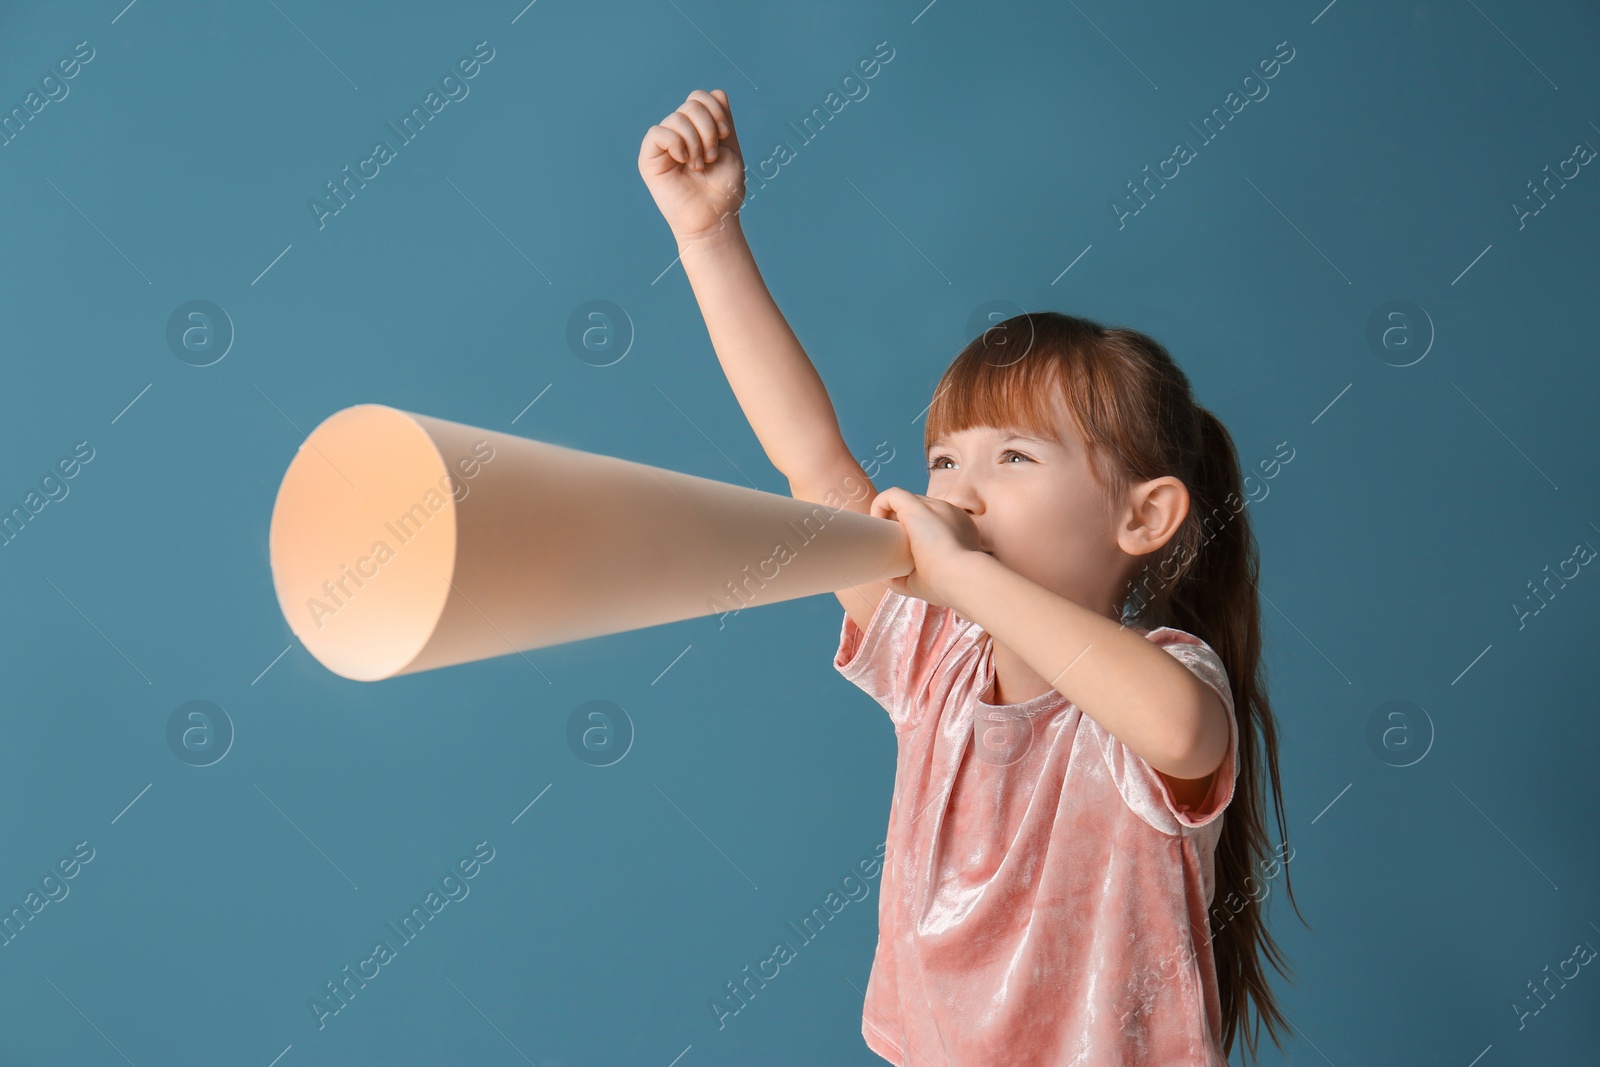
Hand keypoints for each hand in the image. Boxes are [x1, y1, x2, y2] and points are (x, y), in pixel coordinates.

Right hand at [638, 89, 744, 243]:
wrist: (714, 219)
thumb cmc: (724, 191)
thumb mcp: (730, 150)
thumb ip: (723, 121)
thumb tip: (718, 92)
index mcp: (699, 130)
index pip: (702, 97)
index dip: (716, 110)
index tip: (725, 135)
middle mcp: (680, 133)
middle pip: (691, 102)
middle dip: (708, 127)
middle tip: (711, 156)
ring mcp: (664, 145)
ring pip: (677, 117)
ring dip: (695, 142)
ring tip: (699, 165)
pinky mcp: (649, 158)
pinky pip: (658, 132)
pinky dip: (676, 143)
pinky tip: (683, 161)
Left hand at [870, 487, 985, 608]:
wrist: (962, 578)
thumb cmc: (948, 585)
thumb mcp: (929, 581)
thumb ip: (909, 576)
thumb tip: (887, 576)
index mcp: (960, 530)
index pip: (934, 522)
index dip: (916, 532)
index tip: (905, 550)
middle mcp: (950, 514)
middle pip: (919, 510)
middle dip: (902, 524)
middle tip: (889, 544)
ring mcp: (935, 507)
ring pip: (907, 502)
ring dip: (891, 515)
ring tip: (881, 534)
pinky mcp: (917, 507)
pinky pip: (893, 495)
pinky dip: (880, 504)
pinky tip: (875, 521)